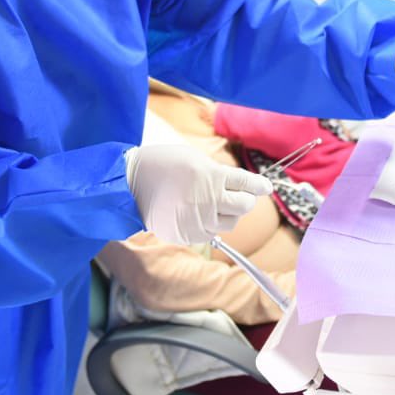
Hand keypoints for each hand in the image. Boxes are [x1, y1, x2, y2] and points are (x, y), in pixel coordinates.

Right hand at [125, 145, 273, 244]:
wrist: (129, 184)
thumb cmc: (162, 165)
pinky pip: (211, 234)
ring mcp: (198, 220)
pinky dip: (208, 225)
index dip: (259, 186)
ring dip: (226, 214)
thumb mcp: (193, 158)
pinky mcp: (188, 235)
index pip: (247, 184)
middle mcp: (209, 200)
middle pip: (245, 206)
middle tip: (237, 195)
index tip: (265, 187)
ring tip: (209, 203)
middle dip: (245, 200)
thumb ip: (217, 172)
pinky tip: (194, 213)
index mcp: (212, 177)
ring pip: (230, 223)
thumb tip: (239, 185)